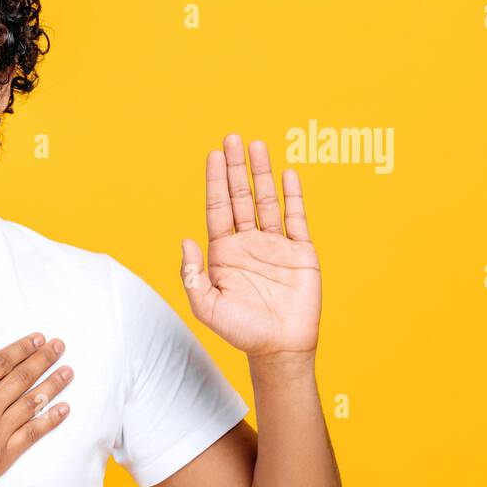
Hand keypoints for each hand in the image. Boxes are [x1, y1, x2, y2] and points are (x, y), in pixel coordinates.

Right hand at [0, 333, 73, 486]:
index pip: (0, 363)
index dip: (22, 348)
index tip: (38, 339)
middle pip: (22, 378)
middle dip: (43, 359)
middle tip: (59, 346)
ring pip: (32, 403)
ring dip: (53, 385)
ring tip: (68, 371)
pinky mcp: (3, 457)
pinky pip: (33, 434)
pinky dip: (51, 420)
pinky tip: (64, 409)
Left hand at [180, 133, 321, 362]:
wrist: (279, 348)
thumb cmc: (240, 330)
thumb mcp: (206, 305)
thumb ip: (192, 274)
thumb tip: (185, 240)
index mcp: (223, 252)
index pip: (217, 208)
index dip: (214, 181)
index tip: (214, 154)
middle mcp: (247, 243)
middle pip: (240, 197)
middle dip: (235, 168)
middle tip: (232, 137)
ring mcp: (275, 245)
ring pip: (267, 201)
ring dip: (262, 174)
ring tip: (257, 145)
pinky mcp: (301, 252)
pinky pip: (297, 217)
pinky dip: (293, 195)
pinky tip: (287, 173)